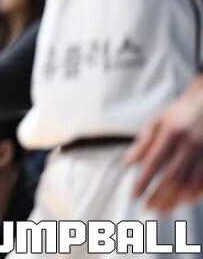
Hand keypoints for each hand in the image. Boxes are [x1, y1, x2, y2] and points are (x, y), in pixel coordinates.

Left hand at [125, 76, 202, 212]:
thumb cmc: (178, 114)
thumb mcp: (157, 121)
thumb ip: (143, 142)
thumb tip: (128, 163)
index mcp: (171, 133)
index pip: (153, 163)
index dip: (143, 181)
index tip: (134, 195)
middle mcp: (190, 144)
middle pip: (172, 177)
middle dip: (158, 196)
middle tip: (147, 208)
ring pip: (189, 183)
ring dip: (175, 199)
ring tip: (162, 210)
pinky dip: (195, 194)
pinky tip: (184, 202)